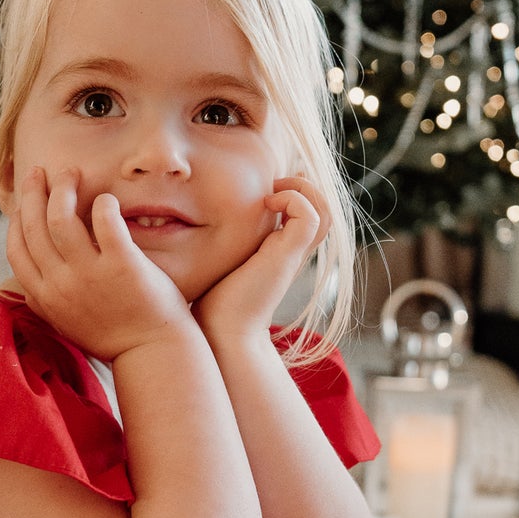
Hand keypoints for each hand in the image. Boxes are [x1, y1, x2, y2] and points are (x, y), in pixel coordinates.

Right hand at [4, 166, 191, 360]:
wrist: (152, 355)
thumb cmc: (113, 337)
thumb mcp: (66, 322)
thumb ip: (46, 300)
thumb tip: (27, 281)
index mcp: (45, 297)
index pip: (16, 249)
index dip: (16, 218)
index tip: (25, 200)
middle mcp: (61, 285)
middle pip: (34, 226)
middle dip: (33, 192)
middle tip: (41, 172)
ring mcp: (90, 275)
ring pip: (61, 218)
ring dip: (63, 188)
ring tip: (73, 173)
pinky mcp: (122, 265)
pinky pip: (104, 220)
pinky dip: (103, 203)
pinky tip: (107, 199)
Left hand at [192, 177, 330, 347]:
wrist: (221, 332)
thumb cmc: (212, 304)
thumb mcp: (219, 265)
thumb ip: (221, 246)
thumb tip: (194, 228)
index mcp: (279, 253)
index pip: (306, 216)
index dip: (295, 194)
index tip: (267, 189)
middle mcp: (291, 252)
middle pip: (323, 211)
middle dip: (303, 187)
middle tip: (271, 185)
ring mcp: (292, 254)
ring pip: (324, 211)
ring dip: (302, 190)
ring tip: (273, 192)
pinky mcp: (288, 256)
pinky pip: (309, 216)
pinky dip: (293, 199)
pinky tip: (266, 204)